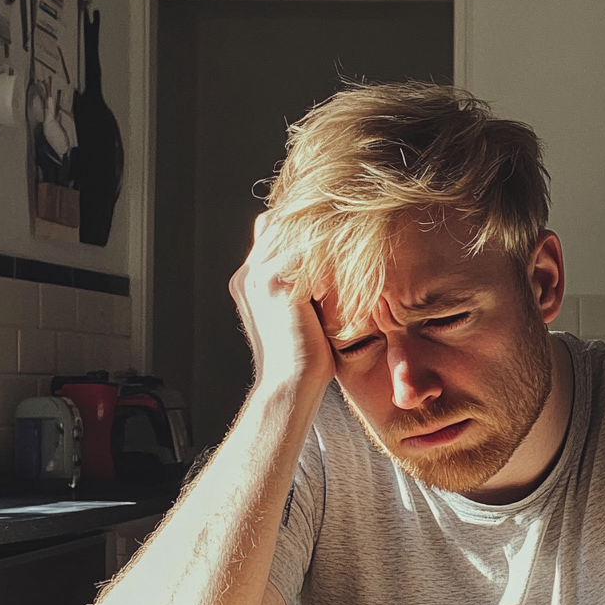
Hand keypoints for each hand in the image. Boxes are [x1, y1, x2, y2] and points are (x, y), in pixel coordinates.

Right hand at [229, 212, 335, 391]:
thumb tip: (332, 273)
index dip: (302, 226)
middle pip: (279, 223)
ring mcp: (257, 277)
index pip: (272, 233)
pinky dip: (329, 247)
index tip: (336, 225)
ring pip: (290, 230)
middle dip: (314, 220)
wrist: (290, 386)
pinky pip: (303, 248)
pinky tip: (353, 251)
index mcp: (250, 282)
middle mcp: (248, 275)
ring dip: (323, 229)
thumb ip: (306, 290)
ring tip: (356, 229)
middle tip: (351, 218)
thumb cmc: (304, 362)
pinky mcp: (273, 282)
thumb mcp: (304, 317)